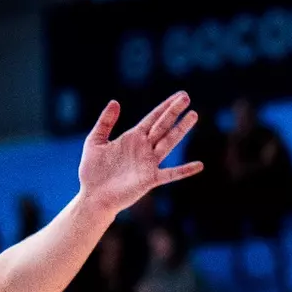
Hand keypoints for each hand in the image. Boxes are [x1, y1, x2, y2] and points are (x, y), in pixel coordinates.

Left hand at [76, 93, 201, 217]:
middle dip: (174, 112)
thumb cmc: (92, 171)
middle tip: (186, 97)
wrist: (92, 196)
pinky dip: (184, 170)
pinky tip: (199, 165)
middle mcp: (144, 148)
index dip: (165, 106)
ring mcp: (148, 163)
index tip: (180, 94)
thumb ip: (105, 122)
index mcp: (133, 138)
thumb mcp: (95, 141)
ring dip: (180, 130)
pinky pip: (170, 174)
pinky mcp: (149, 179)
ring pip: (168, 143)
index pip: (153, 118)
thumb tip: (115, 101)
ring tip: (193, 115)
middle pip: (162, 126)